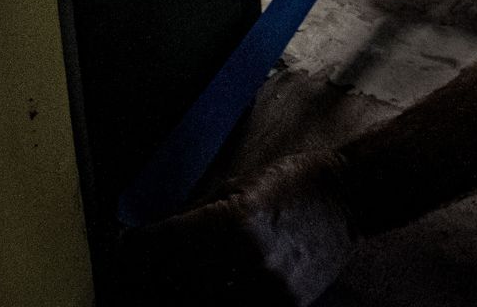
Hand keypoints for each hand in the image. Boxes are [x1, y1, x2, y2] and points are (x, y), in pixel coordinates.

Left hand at [126, 150, 353, 305]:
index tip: (125, 248)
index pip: (164, 241)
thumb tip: (157, 236)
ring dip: (180, 297)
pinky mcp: (287, 306)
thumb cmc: (295, 183)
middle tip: (136, 279)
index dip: (135, 247)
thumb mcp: (240, 184)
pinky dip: (220, 301)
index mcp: (232, 218)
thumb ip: (199, 214)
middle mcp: (247, 256)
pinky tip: (213, 292)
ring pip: (204, 305)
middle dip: (149, 280)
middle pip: (174, 283)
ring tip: (169, 290)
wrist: (352, 197)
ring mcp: (268, 287)